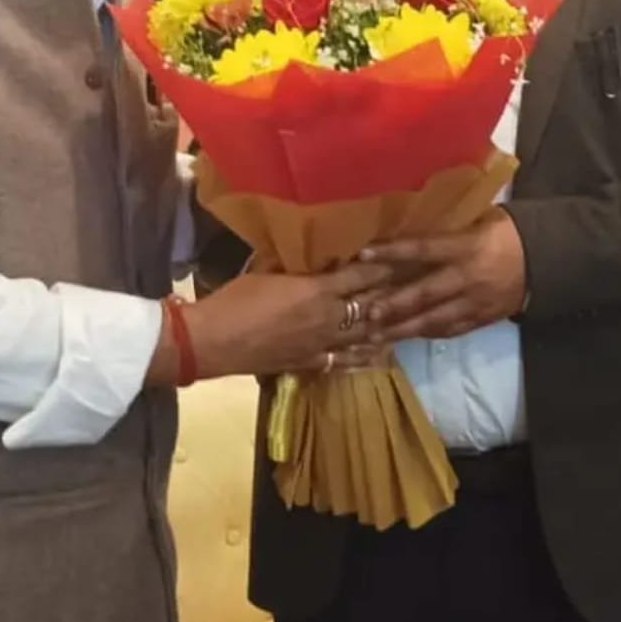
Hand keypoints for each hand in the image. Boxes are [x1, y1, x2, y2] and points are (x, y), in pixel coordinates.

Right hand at [187, 261, 390, 379]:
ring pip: (363, 335)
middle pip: (369, 305)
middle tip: (407, 286)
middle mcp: (328, 318)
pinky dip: (363, 356)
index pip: (360, 276)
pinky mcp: (310, 363)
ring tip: (401, 319)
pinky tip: (377, 354)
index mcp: (317, 291)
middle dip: (388, 295)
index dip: (380, 266)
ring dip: (382, 326)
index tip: (397, 258)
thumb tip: (309, 260)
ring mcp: (322, 344)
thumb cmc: (235, 300)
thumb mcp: (266, 272)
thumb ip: (295, 269)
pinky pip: (344, 360)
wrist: (213, 341)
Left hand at [361, 209, 526, 341]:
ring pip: (434, 320)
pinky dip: (428, 334)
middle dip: (394, 305)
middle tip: (365, 313)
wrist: (550, 261)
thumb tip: (414, 225)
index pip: (423, 249)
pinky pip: (451, 330)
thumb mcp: (483, 220)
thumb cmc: (511, 233)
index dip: (393, 252)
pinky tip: (407, 336)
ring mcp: (475, 302)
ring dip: (403, 329)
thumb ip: (451, 229)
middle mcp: (468, 277)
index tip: (364, 253)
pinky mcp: (483, 319)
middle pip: (425, 293)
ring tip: (376, 336)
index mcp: (467, 247)